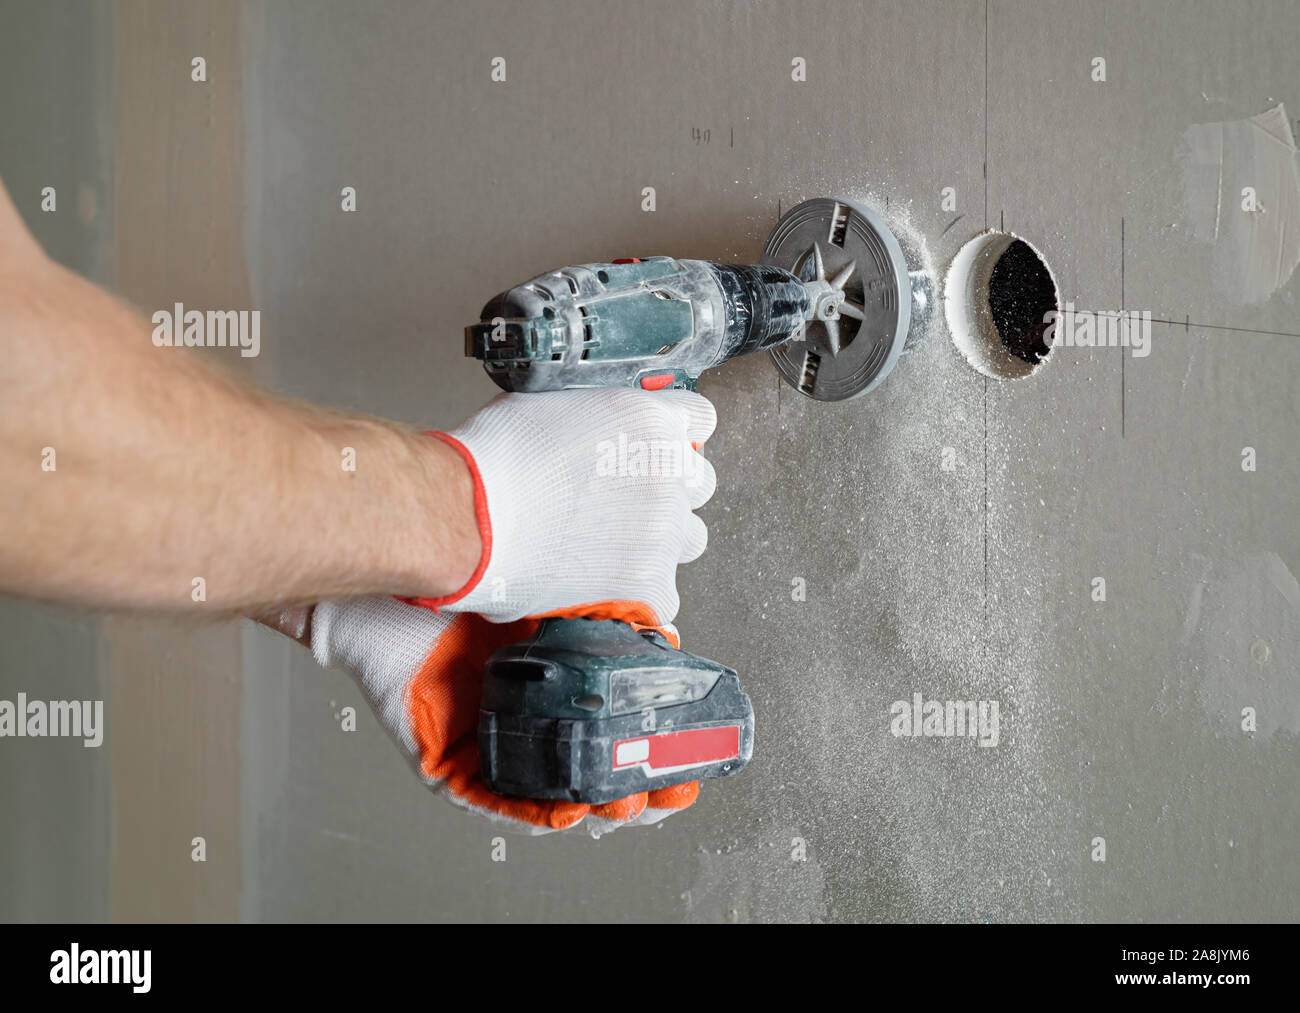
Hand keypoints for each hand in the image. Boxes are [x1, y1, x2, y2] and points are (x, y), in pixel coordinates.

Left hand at [299, 595, 699, 834]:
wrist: (408, 570)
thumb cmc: (478, 578)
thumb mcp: (564, 595)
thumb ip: (613, 616)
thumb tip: (668, 639)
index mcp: (556, 678)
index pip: (617, 724)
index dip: (658, 744)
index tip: (694, 753)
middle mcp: (525, 712)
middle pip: (591, 765)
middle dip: (640, 785)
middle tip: (674, 789)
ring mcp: (489, 739)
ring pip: (549, 790)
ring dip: (597, 804)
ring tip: (628, 804)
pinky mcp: (449, 762)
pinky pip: (494, 798)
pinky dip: (534, 809)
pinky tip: (569, 811)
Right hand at [409, 387, 716, 623]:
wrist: (467, 519)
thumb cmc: (492, 462)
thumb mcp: (552, 404)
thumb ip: (599, 415)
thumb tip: (602, 427)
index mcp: (649, 422)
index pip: (700, 421)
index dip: (671, 436)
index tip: (654, 449)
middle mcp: (667, 475)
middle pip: (699, 482)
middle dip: (666, 490)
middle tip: (620, 502)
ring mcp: (662, 533)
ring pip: (689, 538)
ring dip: (659, 541)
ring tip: (610, 546)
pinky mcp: (648, 585)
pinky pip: (664, 594)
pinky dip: (637, 593)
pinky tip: (600, 583)